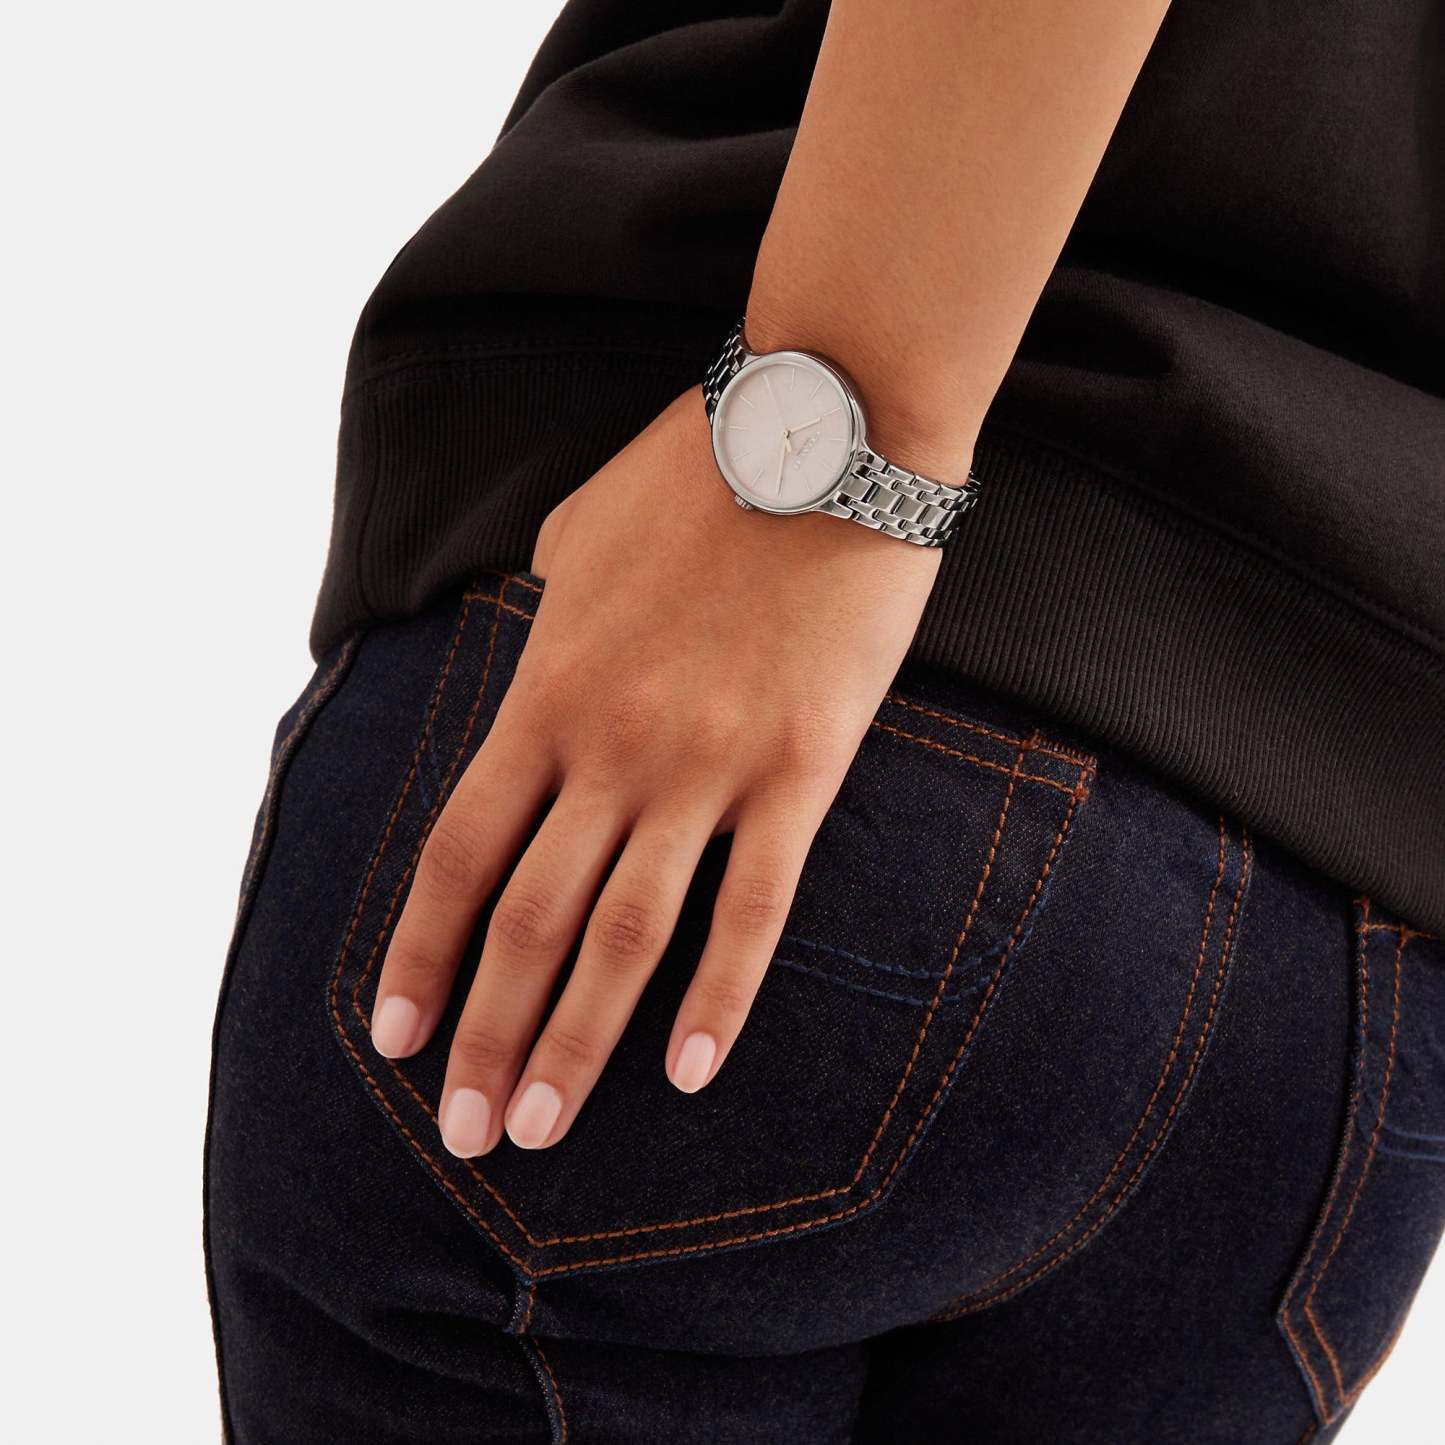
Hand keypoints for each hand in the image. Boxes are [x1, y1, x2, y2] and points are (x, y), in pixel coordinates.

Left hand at [368, 387, 941, 1156]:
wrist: (822, 430)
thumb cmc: (693, 475)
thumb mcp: (572, 538)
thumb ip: (537, 620)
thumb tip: (532, 673)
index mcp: (544, 692)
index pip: (459, 853)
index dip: (420, 956)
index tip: (396, 1040)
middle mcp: (611, 747)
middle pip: (528, 919)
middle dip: (487, 1036)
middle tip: (465, 1134)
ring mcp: (706, 766)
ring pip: (626, 935)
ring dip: (577, 1042)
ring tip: (544, 1130)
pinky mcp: (800, 771)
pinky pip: (754, 907)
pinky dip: (720, 997)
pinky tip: (691, 1073)